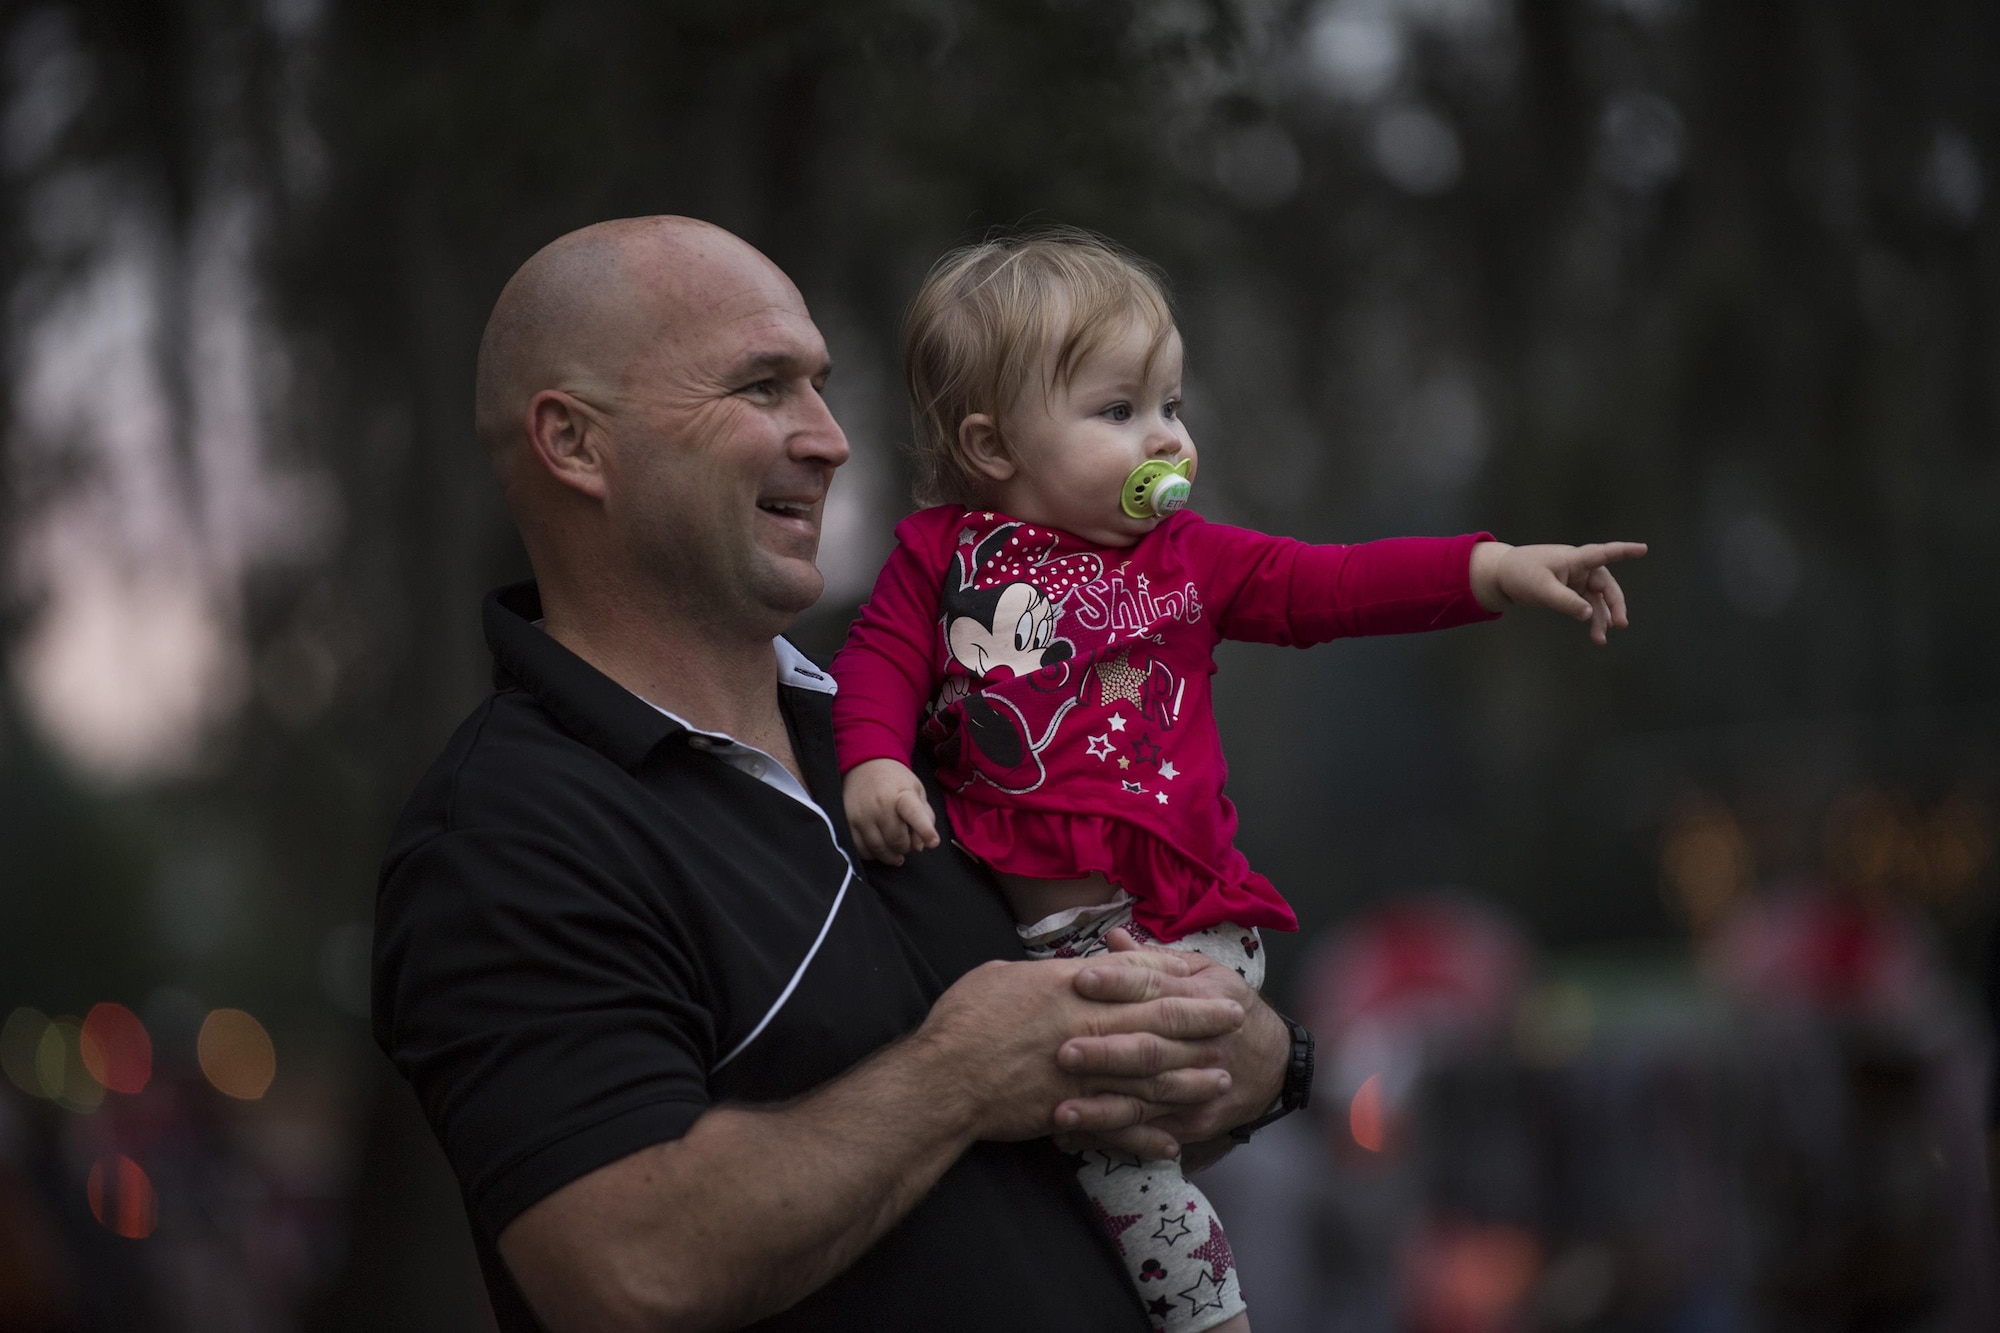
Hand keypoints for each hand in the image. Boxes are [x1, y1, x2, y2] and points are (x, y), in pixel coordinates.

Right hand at [842, 758, 939, 864]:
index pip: (914, 814)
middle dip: (905, 848)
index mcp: (902, 794)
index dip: (925, 830)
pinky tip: (878, 850)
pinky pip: (860, 848)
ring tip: (895, 854)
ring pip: (877, 848)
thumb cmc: (896, 780)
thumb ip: (925, 818)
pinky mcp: (848, 821)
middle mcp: (881, 804)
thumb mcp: (917, 791)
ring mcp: (862, 814)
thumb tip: (920, 846)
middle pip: (896, 839)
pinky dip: (872, 854)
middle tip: (906, 845)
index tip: (933, 842)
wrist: (865, 765)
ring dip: (889, 856)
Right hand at [912, 949, 1245, 1149]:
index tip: (1201, 972)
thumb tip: (1070, 971)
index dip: (1174, 975)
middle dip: (1202, 1019)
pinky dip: (1150, 1136)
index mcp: (1073, 988)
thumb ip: (1046, 976)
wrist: (944, 1077)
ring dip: (1191, 1079)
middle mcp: (1090, 1028)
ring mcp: (1087, 1074)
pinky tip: (1174, 1142)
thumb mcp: (1005, 975)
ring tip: (1220, 1080)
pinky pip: (1123, 1126)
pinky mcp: (1075, 1112)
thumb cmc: (965, 1019)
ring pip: (1153, 1076)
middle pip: (1160, 1021)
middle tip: (1236, 1017)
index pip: (1137, 976)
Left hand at [1051, 931, 1287, 1159]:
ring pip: (1147, 1099)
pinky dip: (1113, 1139)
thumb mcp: (1205, 972)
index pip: (1156, 989)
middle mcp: (1201, 1046)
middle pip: (1150, 1050)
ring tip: (1061, 1111)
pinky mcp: (1194, 1122)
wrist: (1274, 1064)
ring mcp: (1198, 1089)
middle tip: (1063, 1052)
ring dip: (1102, 1109)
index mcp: (1202, 1000)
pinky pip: (1150, 1133)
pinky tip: (1077, 1141)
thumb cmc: (1229, 1008)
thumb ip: (1156, 960)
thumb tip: (1113, 938)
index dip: (1119, 984)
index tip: (1081, 980)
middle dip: (1106, 1053)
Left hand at [1470, 540, 1647, 644]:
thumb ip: (1566, 602)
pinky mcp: (1570, 590)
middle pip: (1605, 585)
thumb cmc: (1520, 574)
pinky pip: (1586, 604)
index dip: (1623, 551)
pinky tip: (1595, 633)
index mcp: (1574, 559)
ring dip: (1601, 617)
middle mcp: (1579, 567)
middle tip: (1620, 624)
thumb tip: (1590, 615)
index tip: (1643, 549)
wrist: (1501, 576)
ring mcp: (1575, 579)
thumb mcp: (1542, 590)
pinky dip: (1591, 617)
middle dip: (1615, 604)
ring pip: (1597, 599)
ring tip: (1601, 639)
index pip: (1603, 553)